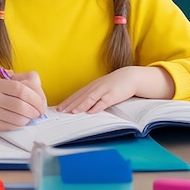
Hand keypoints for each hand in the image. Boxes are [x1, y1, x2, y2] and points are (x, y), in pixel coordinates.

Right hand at [0, 71, 46, 131]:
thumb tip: (40, 96)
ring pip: (19, 118)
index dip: (36, 97)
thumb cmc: (1, 94)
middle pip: (21, 105)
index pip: (21, 89)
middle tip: (40, 112)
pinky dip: (22, 124)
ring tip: (31, 115)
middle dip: (36, 110)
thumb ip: (29, 81)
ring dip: (30, 118)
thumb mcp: (11, 82)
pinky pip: (13, 126)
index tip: (41, 103)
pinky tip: (21, 119)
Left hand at [57, 65, 174, 113]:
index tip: (59, 107)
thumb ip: (92, 96)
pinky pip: (104, 102)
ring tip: (72, 112)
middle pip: (80, 97)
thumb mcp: (101, 89)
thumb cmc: (114, 84)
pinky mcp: (113, 95)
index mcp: (91, 87)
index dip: (67, 101)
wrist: (130, 77)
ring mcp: (103, 91)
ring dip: (80, 105)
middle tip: (61, 111)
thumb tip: (83, 106)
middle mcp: (95, 88)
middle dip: (70, 104)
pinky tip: (91, 112)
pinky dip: (97, 107)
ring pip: (89, 99)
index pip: (76, 95)